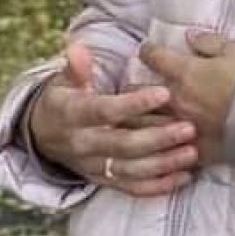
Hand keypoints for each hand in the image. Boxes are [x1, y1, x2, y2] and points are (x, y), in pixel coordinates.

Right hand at [27, 40, 196, 199]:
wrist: (42, 137)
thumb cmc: (62, 101)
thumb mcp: (62, 82)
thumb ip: (76, 68)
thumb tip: (78, 47)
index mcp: (73, 115)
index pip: (105, 110)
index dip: (134, 103)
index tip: (165, 92)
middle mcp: (83, 145)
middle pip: (123, 145)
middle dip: (158, 138)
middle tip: (189, 128)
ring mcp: (94, 166)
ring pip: (131, 170)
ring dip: (163, 164)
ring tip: (192, 153)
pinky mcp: (104, 181)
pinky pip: (132, 188)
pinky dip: (159, 186)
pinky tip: (184, 177)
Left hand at [135, 27, 234, 166]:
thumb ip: (209, 42)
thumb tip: (190, 36)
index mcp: (184, 72)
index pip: (153, 56)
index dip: (148, 50)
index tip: (148, 50)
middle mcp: (175, 100)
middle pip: (135, 92)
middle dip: (131, 88)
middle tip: (133, 87)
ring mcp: (180, 128)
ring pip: (141, 125)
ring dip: (135, 119)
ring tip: (133, 118)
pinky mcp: (192, 151)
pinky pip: (164, 152)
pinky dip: (157, 149)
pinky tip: (155, 148)